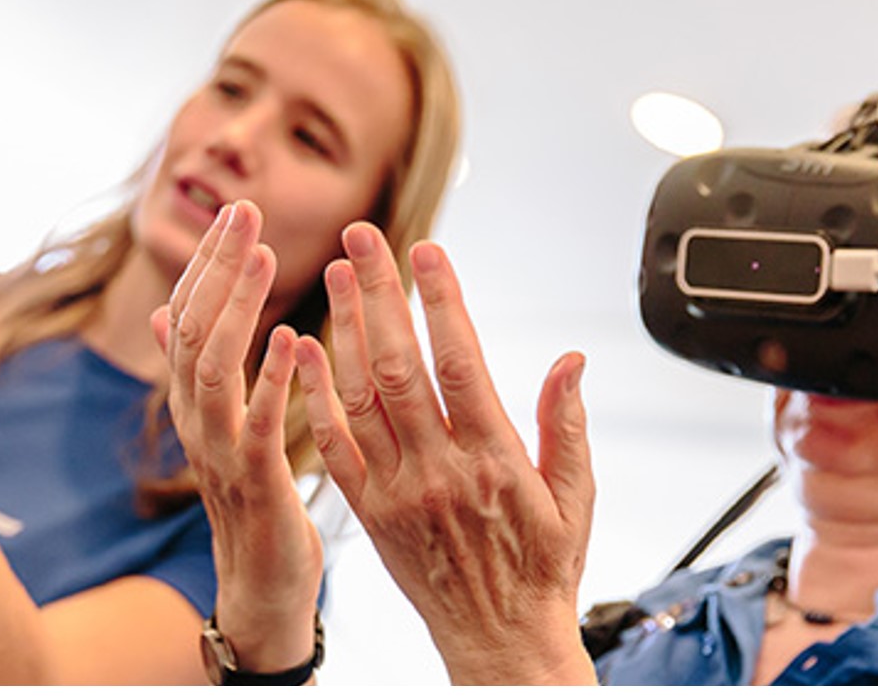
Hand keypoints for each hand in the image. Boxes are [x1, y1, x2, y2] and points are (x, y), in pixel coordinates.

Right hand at [147, 201, 320, 672]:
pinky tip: (294, 341)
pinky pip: (258, 427)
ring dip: (237, 310)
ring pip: (214, 370)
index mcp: (193, 405)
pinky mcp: (255, 485)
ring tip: (262, 257)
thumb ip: (194, 373)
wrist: (260, 590)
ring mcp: (220, 453)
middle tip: (244, 212)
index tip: (235, 213)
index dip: (207, 265)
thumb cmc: (252, 506)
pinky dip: (273, 382)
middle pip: (191, 332)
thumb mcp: (220, 430)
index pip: (187, 319)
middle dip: (217, 269)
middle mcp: (196, 421)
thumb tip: (161, 314)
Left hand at [305, 224, 597, 684]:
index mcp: (495, 459)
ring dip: (342, 330)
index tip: (426, 250)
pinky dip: (314, 395)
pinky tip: (301, 349)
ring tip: (332, 273)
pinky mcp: (367, 510)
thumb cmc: (544, 568)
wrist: (499, 641)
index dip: (440, 302)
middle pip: (399, 365)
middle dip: (379, 295)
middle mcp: (439, 469)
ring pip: (360, 397)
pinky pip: (331, 445)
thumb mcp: (576, 498)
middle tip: (361, 236)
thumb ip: (566, 425)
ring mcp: (396, 490)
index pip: (461, 362)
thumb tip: (571, 359)